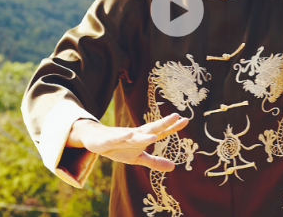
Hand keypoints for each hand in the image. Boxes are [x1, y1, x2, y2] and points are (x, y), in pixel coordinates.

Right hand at [69, 113, 187, 171]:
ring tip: (156, 135)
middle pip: (151, 128)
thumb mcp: (138, 158)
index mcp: (143, 138)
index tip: (186, 120)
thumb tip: (173, 167)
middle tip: (176, 116)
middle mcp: (136, 134)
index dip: (173, 128)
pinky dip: (122, 137)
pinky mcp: (111, 139)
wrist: (96, 141)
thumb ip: (155, 161)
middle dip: (163, 123)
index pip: (161, 132)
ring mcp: (123, 136)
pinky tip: (128, 135)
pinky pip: (117, 138)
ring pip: (135, 135)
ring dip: (145, 135)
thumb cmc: (119, 148)